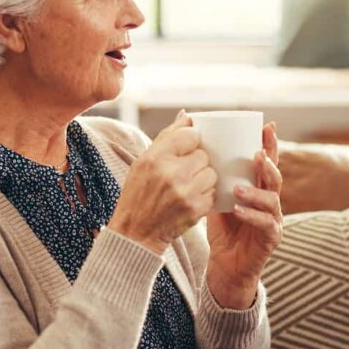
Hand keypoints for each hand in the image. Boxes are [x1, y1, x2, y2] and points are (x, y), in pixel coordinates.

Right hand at [108, 110, 215, 252]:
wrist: (136, 232)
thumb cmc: (139, 193)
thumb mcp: (144, 162)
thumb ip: (167, 137)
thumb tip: (187, 116)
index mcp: (155, 158)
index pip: (190, 135)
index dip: (192, 141)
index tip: (187, 148)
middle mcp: (170, 173)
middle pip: (203, 155)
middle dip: (197, 163)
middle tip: (184, 173)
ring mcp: (185, 192)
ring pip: (211, 174)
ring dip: (203, 180)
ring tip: (187, 187)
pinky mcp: (195, 209)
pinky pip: (212, 193)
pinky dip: (205, 196)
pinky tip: (190, 200)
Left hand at [206, 122, 282, 308]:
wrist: (226, 267)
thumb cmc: (223, 230)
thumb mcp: (216, 198)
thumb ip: (213, 177)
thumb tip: (196, 148)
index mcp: (258, 188)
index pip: (267, 161)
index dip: (269, 144)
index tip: (267, 126)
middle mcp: (270, 200)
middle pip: (275, 176)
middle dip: (269, 162)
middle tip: (257, 153)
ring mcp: (273, 219)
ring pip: (273, 199)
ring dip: (256, 191)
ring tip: (238, 188)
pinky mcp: (271, 238)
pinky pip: (266, 224)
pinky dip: (252, 215)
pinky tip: (238, 210)